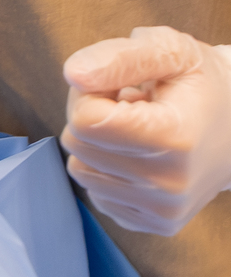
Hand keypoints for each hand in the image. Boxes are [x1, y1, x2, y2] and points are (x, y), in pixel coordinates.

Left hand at [62, 26, 230, 234]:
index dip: (91, 93)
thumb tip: (74, 74)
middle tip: (130, 105)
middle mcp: (169, 185)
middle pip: (78, 144)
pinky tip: (142, 155)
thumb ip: (120, 58)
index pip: (84, 120)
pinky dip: (109, 171)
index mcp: (173, 139)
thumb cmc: (203, 84)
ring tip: (138, 130)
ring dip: (100, 145)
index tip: (121, 88)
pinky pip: (97, 194)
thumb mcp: (171, 51)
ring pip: (81, 171)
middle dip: (93, 116)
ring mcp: (164, 210)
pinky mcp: (157, 224)